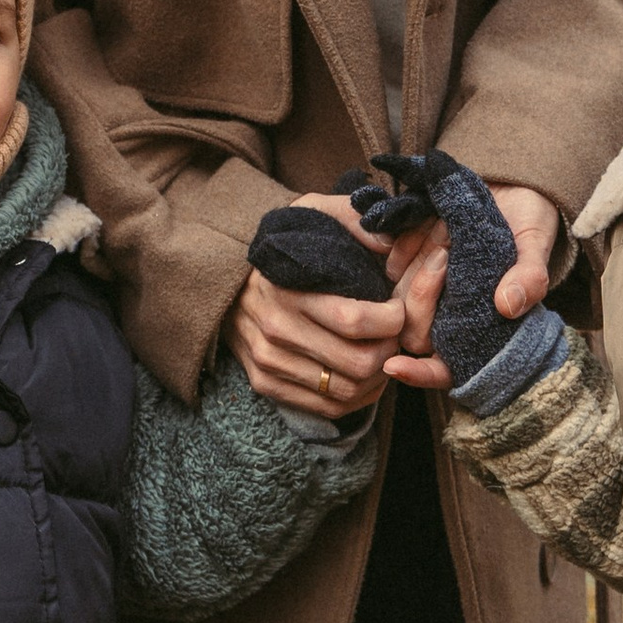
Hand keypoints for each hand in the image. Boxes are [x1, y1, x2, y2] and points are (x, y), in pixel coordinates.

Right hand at [230, 193, 402, 415]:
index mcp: (289, 289)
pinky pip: (325, 408)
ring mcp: (268, 362)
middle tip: (395, 334)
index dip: (393, 319)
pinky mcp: (265, 384)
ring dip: (377, 378)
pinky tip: (364, 375)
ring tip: (382, 352)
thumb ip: (356, 221)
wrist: (224, 272)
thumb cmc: (285, 244)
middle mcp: (275, 330)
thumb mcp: (315, 213)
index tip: (398, 306)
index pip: (356, 321)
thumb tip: (393, 242)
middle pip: (358, 363)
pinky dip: (356, 398)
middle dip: (390, 350)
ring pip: (345, 391)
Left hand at [359, 159, 566, 399]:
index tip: (395, 367)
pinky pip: (391, 262)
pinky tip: (430, 223)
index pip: (446, 370)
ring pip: (398, 297)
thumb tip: (508, 306)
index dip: (420, 376)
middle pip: (413, 332)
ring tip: (448, 231)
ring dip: (418, 263)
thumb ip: (529, 277)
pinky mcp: (406, 261)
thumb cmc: (525, 225)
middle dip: (423, 295)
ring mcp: (423, 290)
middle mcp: (447, 316)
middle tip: (446, 254)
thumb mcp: (534, 247)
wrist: (506, 185)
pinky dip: (405, 243)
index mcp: (480, 328)